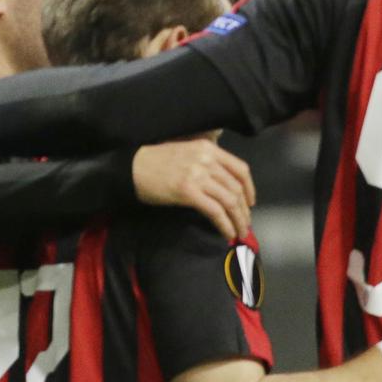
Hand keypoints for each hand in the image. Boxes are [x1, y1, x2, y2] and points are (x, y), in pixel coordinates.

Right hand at [131, 139, 254, 239]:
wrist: (131, 167)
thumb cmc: (155, 162)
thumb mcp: (186, 151)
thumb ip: (205, 159)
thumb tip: (224, 180)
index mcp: (208, 148)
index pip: (240, 169)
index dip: (250, 189)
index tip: (250, 203)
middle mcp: (206, 159)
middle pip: (236, 188)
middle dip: (244, 210)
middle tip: (245, 225)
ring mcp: (197, 174)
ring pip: (229, 201)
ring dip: (238, 220)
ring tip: (238, 233)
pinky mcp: (187, 191)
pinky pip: (215, 211)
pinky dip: (224, 224)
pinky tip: (226, 233)